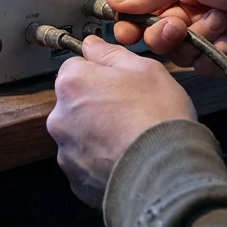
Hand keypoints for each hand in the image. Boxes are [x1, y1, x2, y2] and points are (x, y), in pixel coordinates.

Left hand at [48, 36, 196, 207]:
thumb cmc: (157, 116)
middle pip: (75, 103)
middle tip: (130, 111)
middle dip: (97, 105)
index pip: (75, 67)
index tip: (120, 83)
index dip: (101, 74)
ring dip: (98, 135)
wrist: (166, 171)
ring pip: (80, 135)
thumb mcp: (144, 69)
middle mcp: (60, 117)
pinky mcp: (77, 180)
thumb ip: (111, 54)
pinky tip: (126, 159)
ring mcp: (66, 152)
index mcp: (72, 83)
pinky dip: (102, 162)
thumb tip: (91, 45)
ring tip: (131, 138)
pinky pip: (86, 165)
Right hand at [108, 0, 226, 75]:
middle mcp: (196, 9)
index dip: (131, 20)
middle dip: (165, 32)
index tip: (124, 30)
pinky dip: (219, 52)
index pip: (144, 7)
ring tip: (222, 22)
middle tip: (178, 24)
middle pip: (158, 35)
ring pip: (181, 54)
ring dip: (199, 39)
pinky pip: (206, 67)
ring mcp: (213, 34)